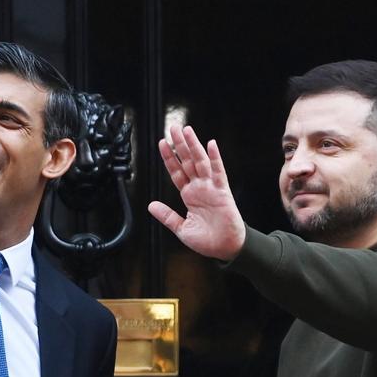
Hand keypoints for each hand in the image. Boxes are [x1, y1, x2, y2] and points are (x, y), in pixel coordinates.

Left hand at [147, 124, 245, 260]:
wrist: (225, 249)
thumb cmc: (208, 240)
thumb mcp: (181, 228)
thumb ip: (167, 216)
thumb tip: (151, 205)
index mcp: (189, 195)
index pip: (176, 172)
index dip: (169, 158)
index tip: (162, 143)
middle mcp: (199, 188)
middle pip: (187, 161)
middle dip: (180, 144)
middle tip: (173, 128)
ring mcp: (211, 188)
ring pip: (200, 162)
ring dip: (193, 146)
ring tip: (186, 130)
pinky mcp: (222, 192)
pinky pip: (219, 172)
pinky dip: (215, 158)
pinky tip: (211, 144)